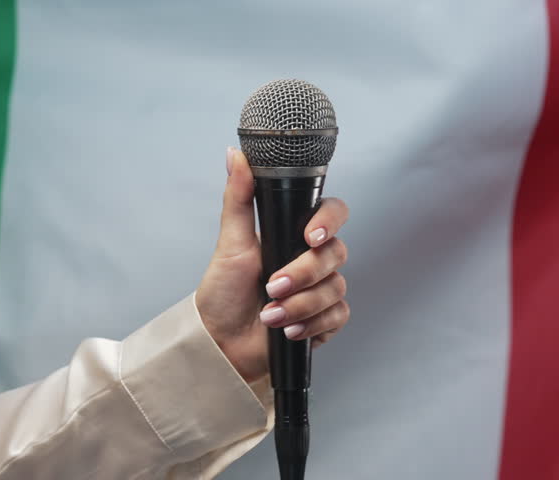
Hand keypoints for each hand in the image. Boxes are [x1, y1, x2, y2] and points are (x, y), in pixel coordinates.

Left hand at [196, 147, 349, 382]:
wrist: (221, 342)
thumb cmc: (223, 292)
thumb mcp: (230, 242)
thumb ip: (239, 197)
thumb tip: (235, 154)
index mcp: (294, 235)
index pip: (332, 214)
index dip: (329, 222)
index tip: (310, 237)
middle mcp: (311, 259)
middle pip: (336, 254)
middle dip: (303, 274)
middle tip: (272, 286)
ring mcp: (320, 290)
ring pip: (335, 288)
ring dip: (301, 305)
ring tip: (271, 315)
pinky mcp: (324, 320)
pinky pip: (338, 316)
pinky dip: (312, 324)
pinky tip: (289, 330)